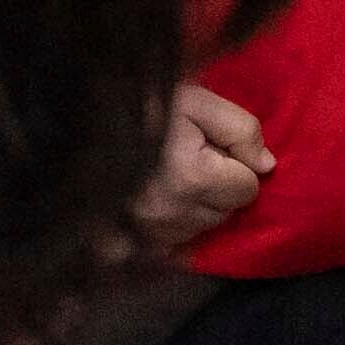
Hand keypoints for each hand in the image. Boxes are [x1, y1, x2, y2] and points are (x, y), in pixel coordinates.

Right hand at [140, 81, 271, 248]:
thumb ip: (241, 130)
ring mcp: (147, 232)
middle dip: (219, 186)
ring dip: (196, 205)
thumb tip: (266, 166)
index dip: (236, 163)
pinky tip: (155, 194)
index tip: (211, 144)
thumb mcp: (198, 101)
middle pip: (225, 212)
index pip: (247, 187)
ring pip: (199, 228)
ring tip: (170, 172)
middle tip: (191, 154)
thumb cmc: (143, 103)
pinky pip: (169, 242)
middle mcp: (171, 214)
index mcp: (192, 179)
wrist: (78, 118)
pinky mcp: (128, 243)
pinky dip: (170, 221)